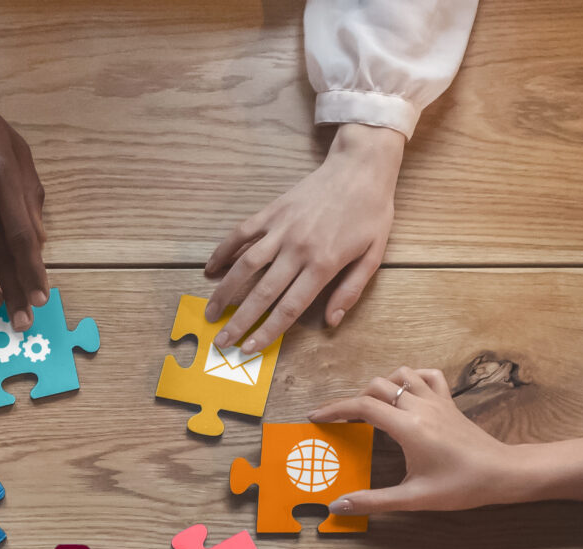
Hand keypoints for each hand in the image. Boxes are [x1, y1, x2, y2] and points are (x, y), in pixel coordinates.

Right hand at [203, 124, 404, 353]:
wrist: (361, 167)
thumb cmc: (371, 212)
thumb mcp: (373, 255)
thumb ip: (350, 290)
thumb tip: (331, 321)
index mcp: (323, 264)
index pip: (288, 308)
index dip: (266, 331)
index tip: (249, 348)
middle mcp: (298, 249)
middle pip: (261, 293)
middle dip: (238, 321)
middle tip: (221, 341)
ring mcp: (281, 229)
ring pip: (245, 266)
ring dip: (224, 292)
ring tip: (210, 312)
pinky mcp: (272, 212)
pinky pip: (241, 234)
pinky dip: (223, 252)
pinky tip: (210, 270)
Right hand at [309, 366, 582, 513]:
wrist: (503, 473)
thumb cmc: (461, 486)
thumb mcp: (415, 498)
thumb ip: (374, 501)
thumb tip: (338, 506)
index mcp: (409, 428)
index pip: (363, 406)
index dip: (335, 409)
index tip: (316, 417)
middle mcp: (421, 407)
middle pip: (377, 387)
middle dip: (353, 400)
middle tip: (340, 420)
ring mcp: (437, 401)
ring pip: (400, 375)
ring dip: (381, 386)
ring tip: (370, 407)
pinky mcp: (450, 401)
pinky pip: (427, 375)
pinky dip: (411, 377)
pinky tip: (406, 393)